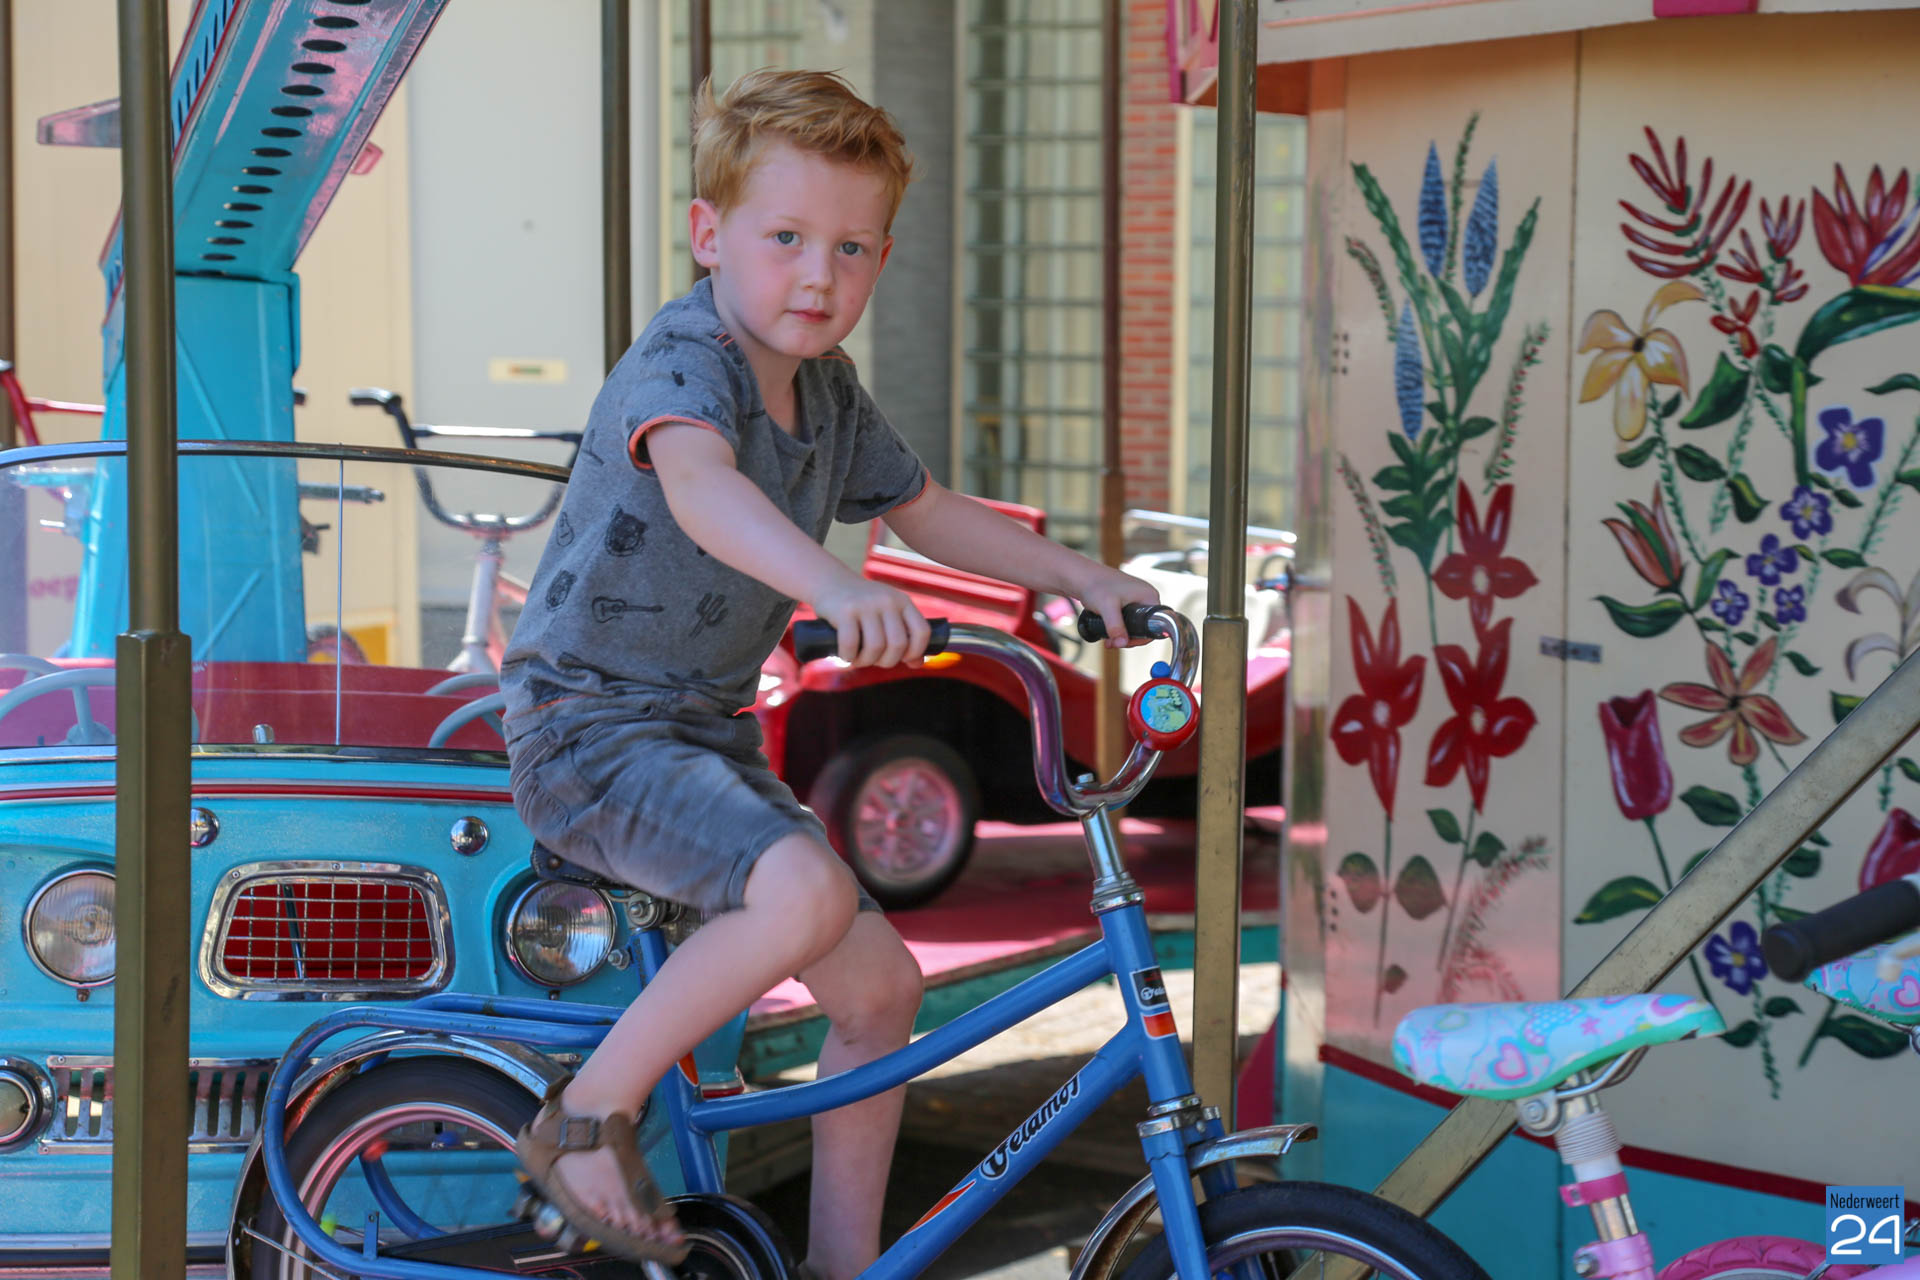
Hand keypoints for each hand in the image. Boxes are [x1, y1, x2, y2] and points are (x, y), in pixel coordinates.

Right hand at [811, 574, 931, 667]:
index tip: (902, 659)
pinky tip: (846, 655)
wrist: (830, 583)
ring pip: (875, 647)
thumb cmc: (863, 606)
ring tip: (858, 659)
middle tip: (873, 659)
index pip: (922, 632)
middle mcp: (887, 600)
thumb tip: (918, 664)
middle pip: (898, 645)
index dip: (915, 652)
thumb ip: (904, 636)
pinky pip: (851, 644)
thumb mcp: (888, 614)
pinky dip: (848, 656)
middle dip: (886, 661)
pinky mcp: (844, 610)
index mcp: (902, 602)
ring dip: (866, 661)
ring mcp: (866, 604)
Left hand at [1073, 564, 1160, 646]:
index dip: (1141, 637)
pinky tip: (1109, 634)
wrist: (1082, 577)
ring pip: (1135, 625)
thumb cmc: (1096, 585)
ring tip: (1109, 640)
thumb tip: (1122, 643)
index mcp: (1149, 596)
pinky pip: (1128, 620)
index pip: (1155, 624)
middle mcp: (1146, 597)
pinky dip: (1119, 629)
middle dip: (1129, 638)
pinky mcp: (1127, 602)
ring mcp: (1136, 599)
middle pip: (1144, 627)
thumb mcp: (1107, 607)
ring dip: (1122, 635)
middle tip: (1114, 643)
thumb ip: (1115, 626)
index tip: (1126, 642)